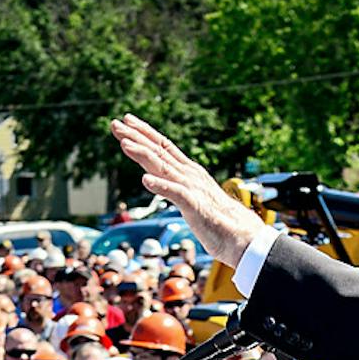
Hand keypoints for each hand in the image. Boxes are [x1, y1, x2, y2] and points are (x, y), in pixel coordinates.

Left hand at [110, 115, 267, 268]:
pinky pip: (175, 194)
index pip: (163, 147)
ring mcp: (192, 189)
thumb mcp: (193, 199)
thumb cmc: (219, 222)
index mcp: (189, 173)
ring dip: (143, 154)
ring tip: (124, 143)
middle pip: (159, 151)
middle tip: (115, 123)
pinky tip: (145, 179)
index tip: (126, 122)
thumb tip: (156, 181)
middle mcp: (189, 175)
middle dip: (136, 136)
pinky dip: (161, 185)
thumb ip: (176, 188)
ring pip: (163, 167)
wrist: (243, 237)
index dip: (144, 134)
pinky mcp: (195, 206)